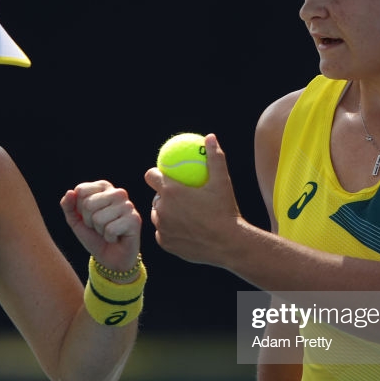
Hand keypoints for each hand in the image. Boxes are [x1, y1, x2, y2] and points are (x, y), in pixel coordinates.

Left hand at [60, 180, 141, 272]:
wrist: (111, 258)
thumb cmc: (94, 236)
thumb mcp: (75, 220)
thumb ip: (68, 205)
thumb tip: (70, 192)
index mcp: (104, 187)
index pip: (81, 190)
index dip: (80, 209)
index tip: (90, 217)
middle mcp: (118, 193)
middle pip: (88, 204)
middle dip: (89, 221)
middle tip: (100, 227)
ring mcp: (128, 206)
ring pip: (98, 218)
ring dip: (100, 231)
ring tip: (108, 232)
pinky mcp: (135, 220)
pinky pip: (110, 229)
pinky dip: (109, 238)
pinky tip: (116, 238)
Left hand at [145, 133, 243, 264]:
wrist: (228, 244)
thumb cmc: (225, 210)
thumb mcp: (222, 182)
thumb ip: (214, 158)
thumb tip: (210, 137)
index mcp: (171, 191)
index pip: (151, 176)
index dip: (155, 174)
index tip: (163, 174)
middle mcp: (161, 209)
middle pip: (156, 198)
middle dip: (163, 196)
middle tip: (175, 196)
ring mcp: (161, 227)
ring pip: (158, 216)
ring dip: (165, 214)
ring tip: (178, 213)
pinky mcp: (165, 243)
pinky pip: (163, 233)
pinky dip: (170, 231)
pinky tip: (180, 229)